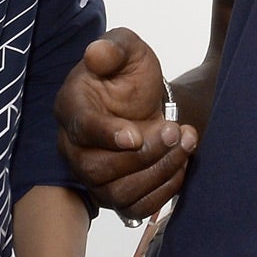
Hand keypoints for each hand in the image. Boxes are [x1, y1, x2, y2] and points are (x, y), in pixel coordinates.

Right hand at [56, 30, 195, 217]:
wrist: (144, 100)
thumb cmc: (129, 72)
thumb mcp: (127, 47)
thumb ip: (113, 47)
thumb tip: (96, 53)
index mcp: (71, 106)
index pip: (81, 128)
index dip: (107, 135)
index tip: (136, 135)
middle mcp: (73, 147)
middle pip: (96, 168)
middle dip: (142, 155)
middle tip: (175, 130)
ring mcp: (92, 175)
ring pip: (117, 193)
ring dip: (157, 173)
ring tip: (185, 143)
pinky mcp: (115, 194)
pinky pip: (135, 209)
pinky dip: (163, 192)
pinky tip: (182, 164)